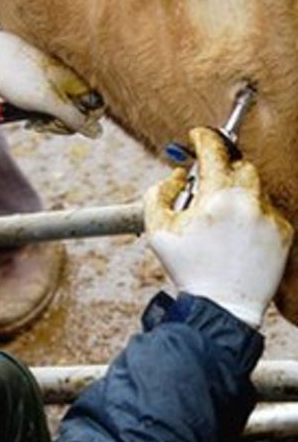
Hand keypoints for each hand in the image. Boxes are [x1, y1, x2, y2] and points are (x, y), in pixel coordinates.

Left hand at [0, 25, 102, 137]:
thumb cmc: (19, 76)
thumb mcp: (48, 102)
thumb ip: (74, 117)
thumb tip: (98, 132)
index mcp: (80, 78)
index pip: (96, 109)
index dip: (78, 123)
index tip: (54, 125)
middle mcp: (74, 77)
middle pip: (79, 111)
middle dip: (58, 123)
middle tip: (36, 124)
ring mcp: (60, 79)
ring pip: (62, 109)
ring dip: (46, 119)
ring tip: (28, 120)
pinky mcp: (47, 80)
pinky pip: (51, 101)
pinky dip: (39, 110)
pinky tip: (26, 114)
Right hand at [144, 127, 293, 327]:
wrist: (222, 305)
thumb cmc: (188, 268)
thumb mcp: (157, 230)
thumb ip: (159, 194)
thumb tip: (177, 176)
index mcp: (216, 197)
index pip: (214, 150)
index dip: (204, 138)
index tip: (198, 135)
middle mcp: (248, 202)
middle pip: (240, 164)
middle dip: (223, 169)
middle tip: (208, 183)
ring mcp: (269, 217)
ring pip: (255, 187)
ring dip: (238, 192)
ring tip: (221, 216)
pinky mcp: (283, 233)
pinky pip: (267, 209)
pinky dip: (252, 213)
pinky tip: (237, 233)